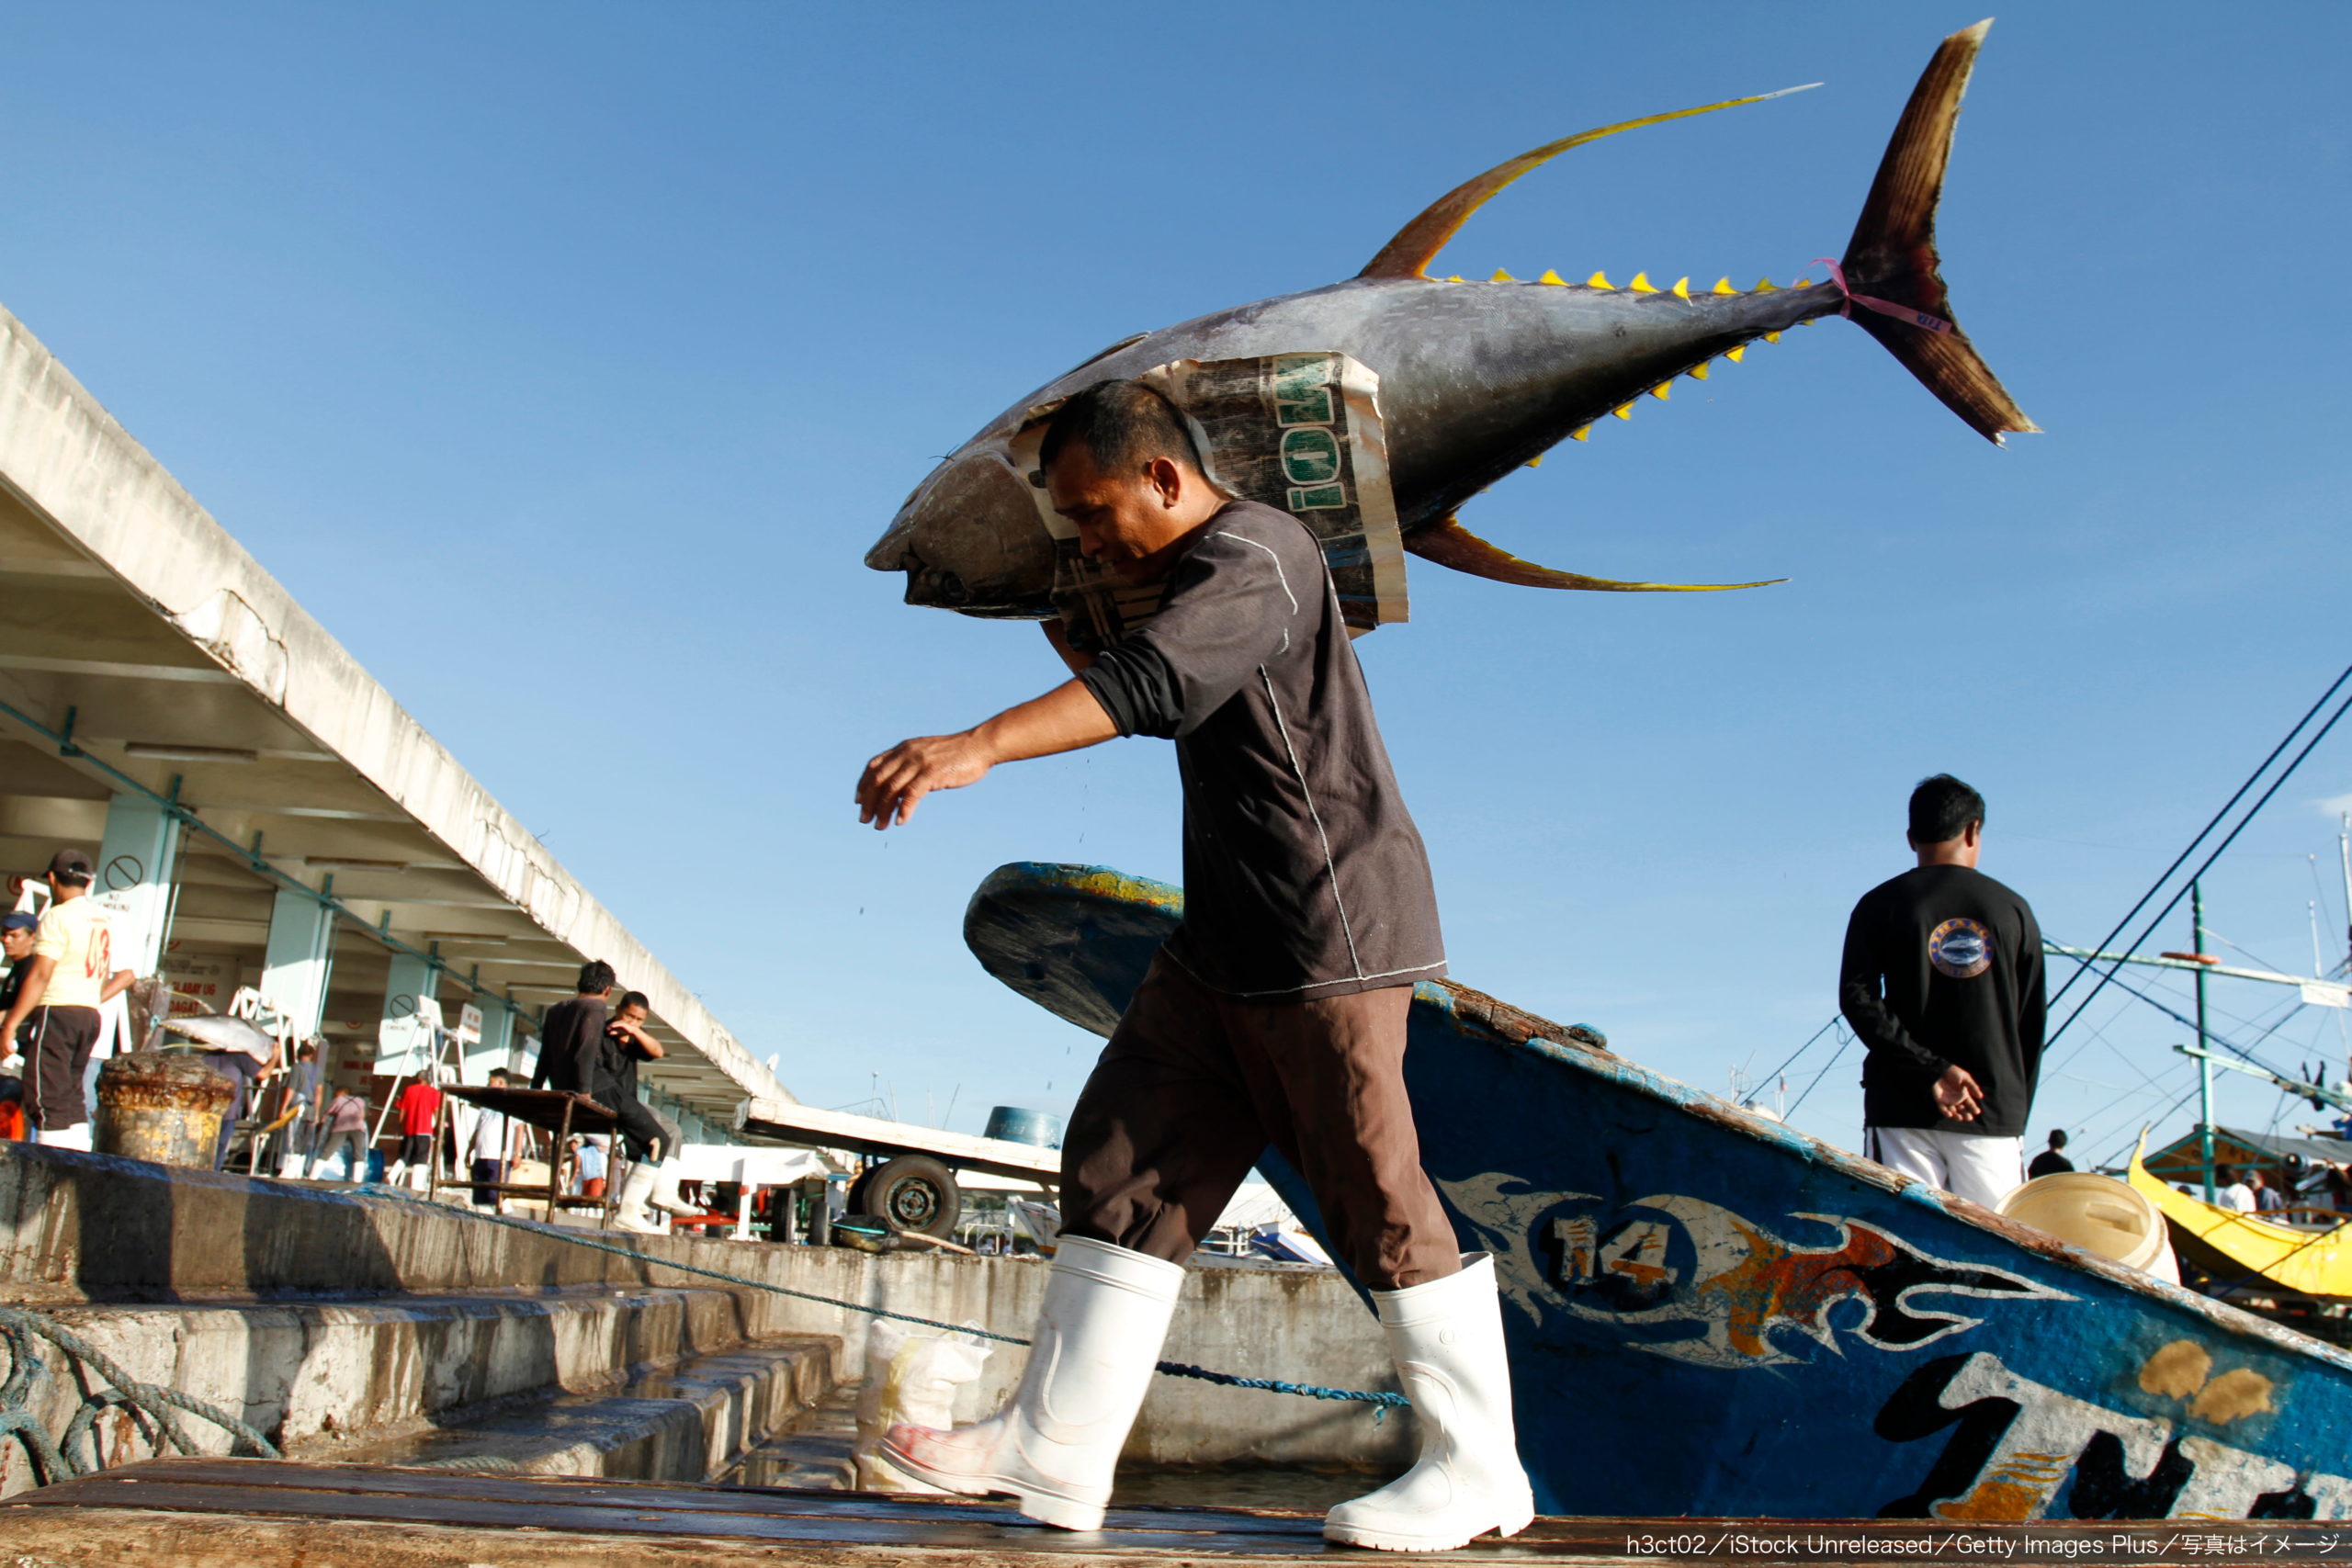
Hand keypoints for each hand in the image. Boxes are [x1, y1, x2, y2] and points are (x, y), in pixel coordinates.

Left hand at [856, 732, 993, 829]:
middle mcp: (907, 753)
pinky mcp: (932, 773)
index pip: (874, 766)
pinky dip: (904, 809)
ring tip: (880, 826)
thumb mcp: (927, 754)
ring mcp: (919, 762)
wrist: (980, 746)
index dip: (863, 784)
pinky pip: (912, 794)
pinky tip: (901, 821)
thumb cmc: (957, 753)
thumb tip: (900, 788)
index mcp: (904, 748)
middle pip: (878, 779)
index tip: (858, 800)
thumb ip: (912, 766)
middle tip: (864, 820)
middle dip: (868, 801)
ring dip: (883, 810)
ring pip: (892, 789)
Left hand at [1934, 1064, 1984, 1120]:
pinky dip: (1946, 1113)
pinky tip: (1950, 1114)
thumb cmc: (1953, 1072)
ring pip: (1953, 1112)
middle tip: (1969, 1118)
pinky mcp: (1939, 1101)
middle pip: (1963, 1110)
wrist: (1940, 1069)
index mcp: (1964, 1095)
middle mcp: (1957, 1100)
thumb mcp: (1965, 1078)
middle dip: (1966, 1115)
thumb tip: (1981, 1096)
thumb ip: (1972, 1087)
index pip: (1970, 1104)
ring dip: (1957, 1116)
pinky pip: (1942, 1109)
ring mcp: (1948, 1101)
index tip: (1977, 1111)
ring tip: (1960, 1118)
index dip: (1974, 1108)